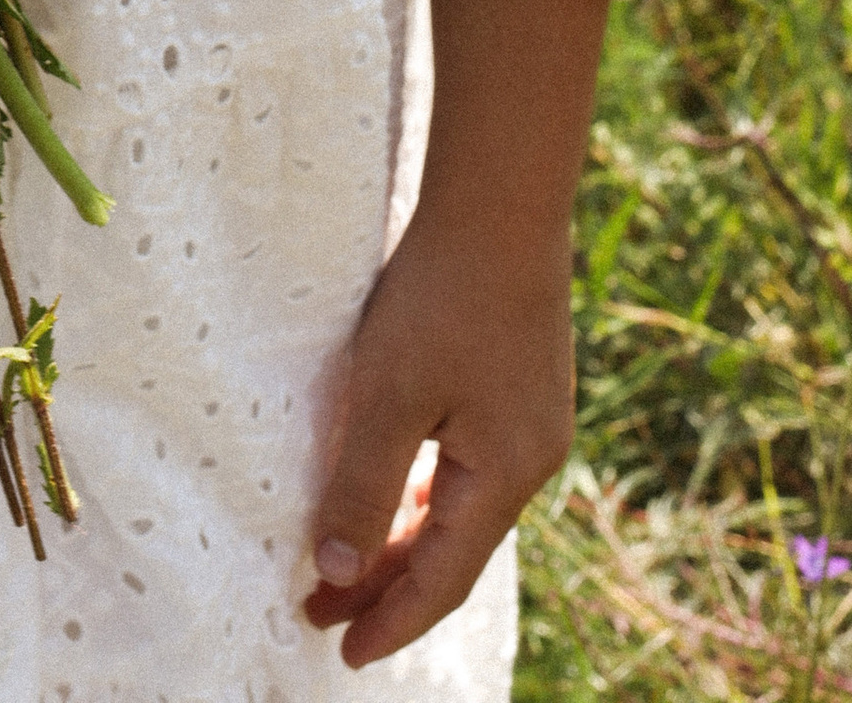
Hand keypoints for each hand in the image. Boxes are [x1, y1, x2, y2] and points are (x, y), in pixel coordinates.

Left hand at [299, 200, 575, 668]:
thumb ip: (364, 488)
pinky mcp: (519, 385)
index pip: (444, 578)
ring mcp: (531, 420)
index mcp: (506, 474)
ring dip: (403, 537)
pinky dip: (424, 493)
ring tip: (345, 564)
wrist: (502, 198)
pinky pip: (466, 466)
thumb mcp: (389, 394)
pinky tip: (393, 488)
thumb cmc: (444, 293)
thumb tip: (338, 573)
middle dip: (387, 585)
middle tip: (320, 612)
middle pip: (454, 548)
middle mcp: (530, 458)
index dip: (392, 619)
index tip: (343, 653)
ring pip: (459, 506)